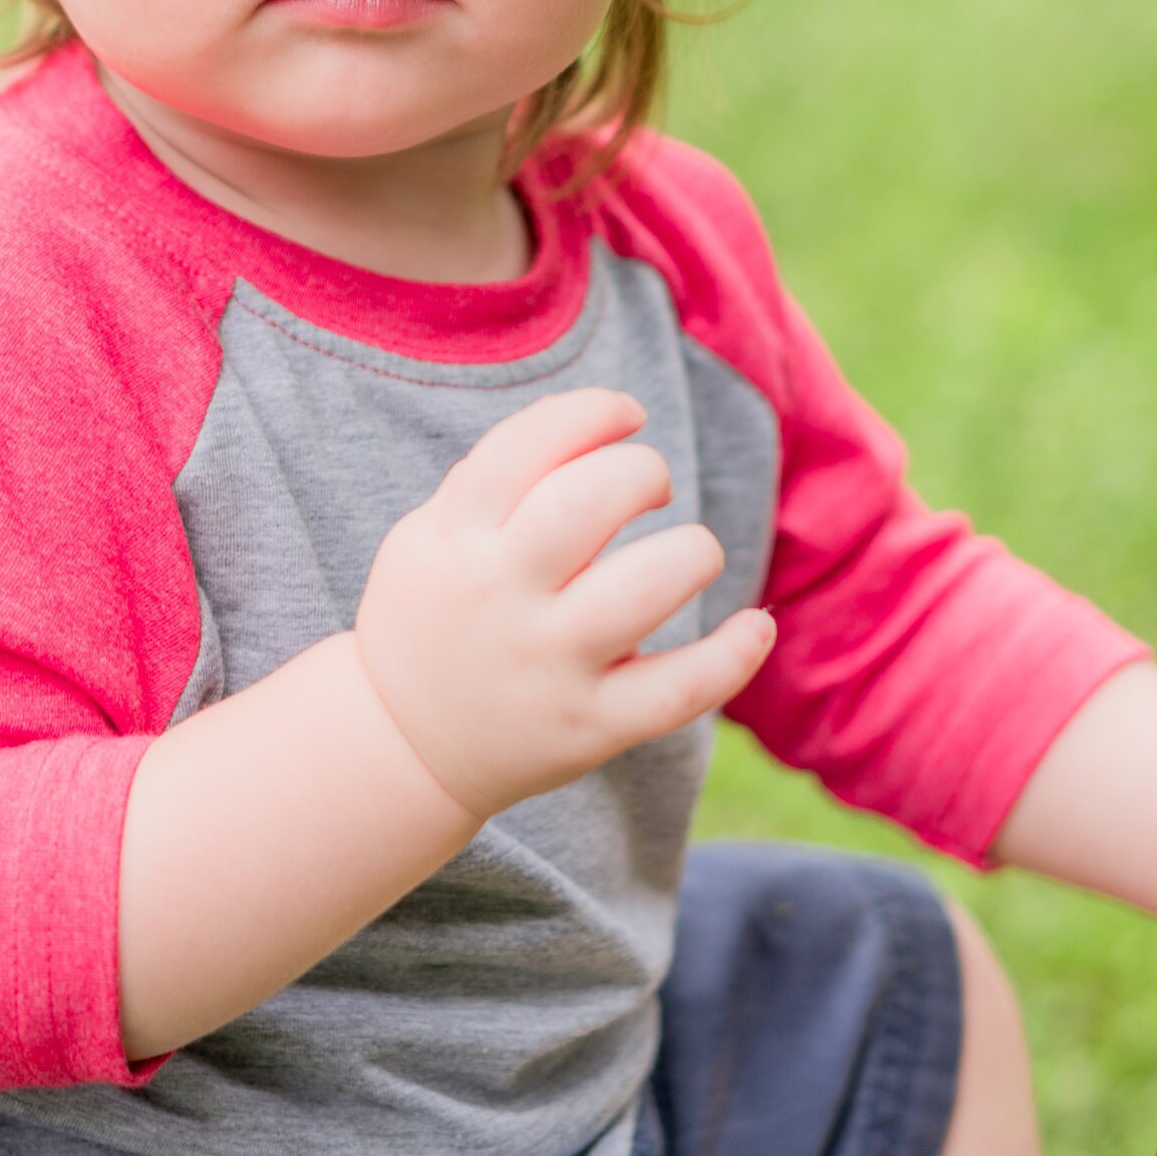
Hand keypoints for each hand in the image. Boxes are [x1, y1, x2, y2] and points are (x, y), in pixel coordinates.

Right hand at [352, 387, 775, 818]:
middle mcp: (499, 595)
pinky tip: (755, 625)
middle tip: (648, 486)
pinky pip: (680, 691)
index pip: (530, 443)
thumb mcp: (427, 535)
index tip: (625, 415)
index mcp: (454, 537)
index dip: (594, 410)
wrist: (401, 746)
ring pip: (647, 586)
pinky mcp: (588, 727)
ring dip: (693, 550)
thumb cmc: (434, 615)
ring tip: (689, 554)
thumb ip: (493, 476)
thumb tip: (585, 417)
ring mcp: (547, 664)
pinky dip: (733, 656)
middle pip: (591, 499)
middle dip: (644, 470)